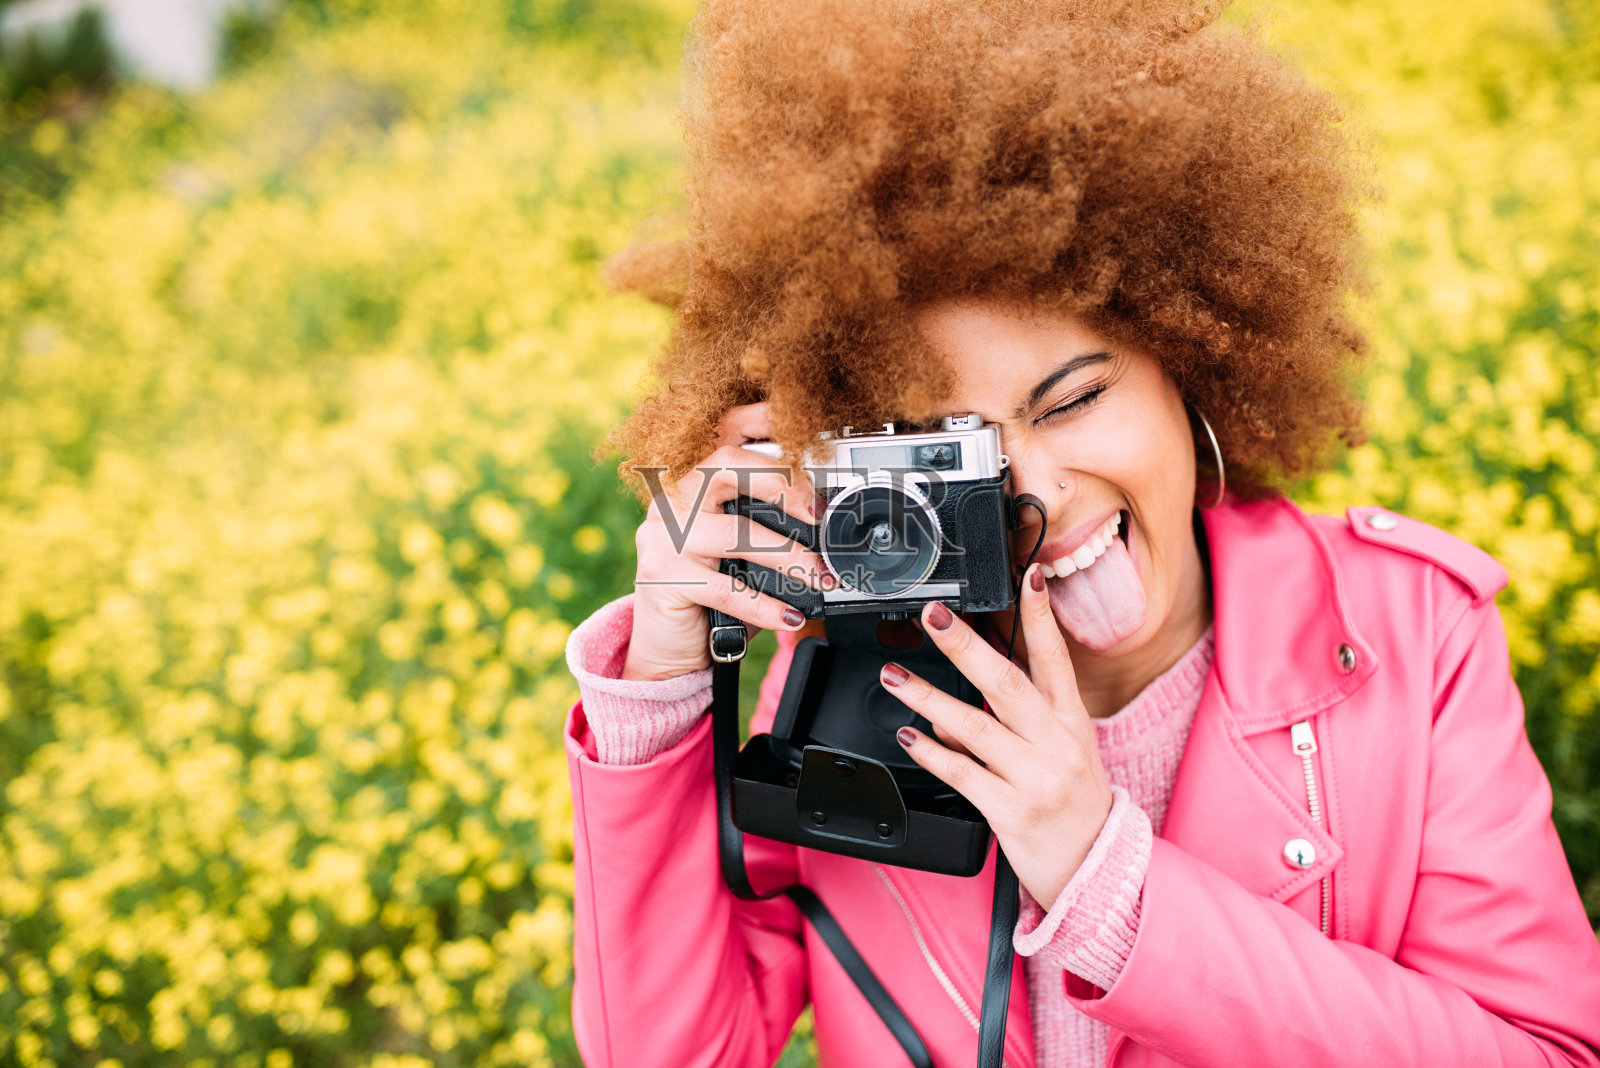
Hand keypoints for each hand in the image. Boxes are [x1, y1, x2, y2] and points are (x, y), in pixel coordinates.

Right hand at [623, 402, 832, 680]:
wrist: (667, 649)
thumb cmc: (712, 595)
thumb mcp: (740, 552)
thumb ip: (768, 525)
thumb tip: (825, 520)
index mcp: (693, 481)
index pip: (724, 431)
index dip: (762, 418)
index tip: (802, 422)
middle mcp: (673, 499)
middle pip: (726, 463)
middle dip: (782, 482)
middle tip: (818, 515)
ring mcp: (663, 536)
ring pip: (736, 533)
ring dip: (790, 557)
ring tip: (821, 578)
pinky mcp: (662, 577)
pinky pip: (726, 588)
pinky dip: (766, 605)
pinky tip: (790, 618)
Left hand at [883, 564, 1113, 906]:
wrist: (1093, 869)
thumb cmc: (1071, 803)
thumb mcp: (1055, 752)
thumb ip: (1007, 724)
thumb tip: (950, 707)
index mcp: (1071, 722)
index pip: (1056, 659)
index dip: (1041, 616)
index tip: (1027, 576)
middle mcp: (1055, 744)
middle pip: (1006, 683)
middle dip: (966, 645)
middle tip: (933, 616)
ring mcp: (1034, 778)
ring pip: (973, 727)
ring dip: (927, 697)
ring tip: (894, 677)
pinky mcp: (1011, 811)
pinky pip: (962, 774)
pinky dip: (931, 752)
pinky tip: (909, 735)